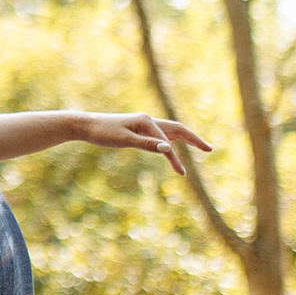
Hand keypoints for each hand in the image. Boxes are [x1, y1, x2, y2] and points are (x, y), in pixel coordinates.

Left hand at [83, 112, 213, 175]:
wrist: (86, 125)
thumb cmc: (103, 133)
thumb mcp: (123, 141)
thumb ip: (146, 145)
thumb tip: (168, 149)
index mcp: (146, 121)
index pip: (167, 143)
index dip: (175, 159)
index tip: (182, 174)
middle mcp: (148, 120)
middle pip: (177, 129)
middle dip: (194, 139)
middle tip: (209, 149)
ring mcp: (143, 124)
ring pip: (169, 131)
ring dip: (184, 138)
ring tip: (199, 146)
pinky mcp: (138, 128)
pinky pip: (160, 134)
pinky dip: (171, 140)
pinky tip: (172, 147)